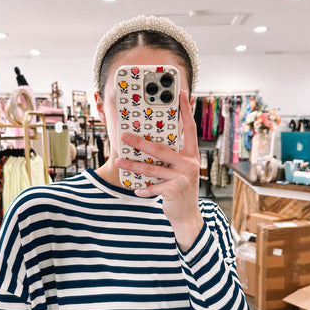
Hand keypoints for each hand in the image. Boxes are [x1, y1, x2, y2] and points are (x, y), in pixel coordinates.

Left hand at [115, 91, 203, 249]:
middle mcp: (189, 163)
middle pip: (161, 148)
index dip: (186, 110)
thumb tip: (149, 142)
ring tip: (119, 160)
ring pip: (152, 167)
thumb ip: (170, 156)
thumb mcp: (179, 170)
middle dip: (140, 141)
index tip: (182, 93)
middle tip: (124, 136)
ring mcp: (183, 177)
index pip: (190, 127)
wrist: (187, 215)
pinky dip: (143, 188)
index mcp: (191, 154)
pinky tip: (134, 188)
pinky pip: (153, 187)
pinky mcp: (175, 190)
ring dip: (133, 164)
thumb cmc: (179, 189)